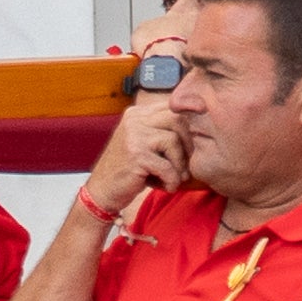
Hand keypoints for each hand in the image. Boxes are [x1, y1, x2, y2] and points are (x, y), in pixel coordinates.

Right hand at [79, 38, 193, 213]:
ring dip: (180, 164)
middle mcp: (135, 119)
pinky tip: (166, 187)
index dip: (190, 124)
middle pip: (178, 120)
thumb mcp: (144, 143)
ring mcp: (134, 136)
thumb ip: (163, 130)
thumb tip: (200, 125)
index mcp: (138, 113)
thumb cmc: (129, 170)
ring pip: (174, 141)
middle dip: (189, 144)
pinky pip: (168, 166)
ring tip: (174, 178)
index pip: (173, 107)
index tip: (197, 141)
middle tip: (187, 165)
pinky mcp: (136, 156)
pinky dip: (172, 180)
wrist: (101, 192)